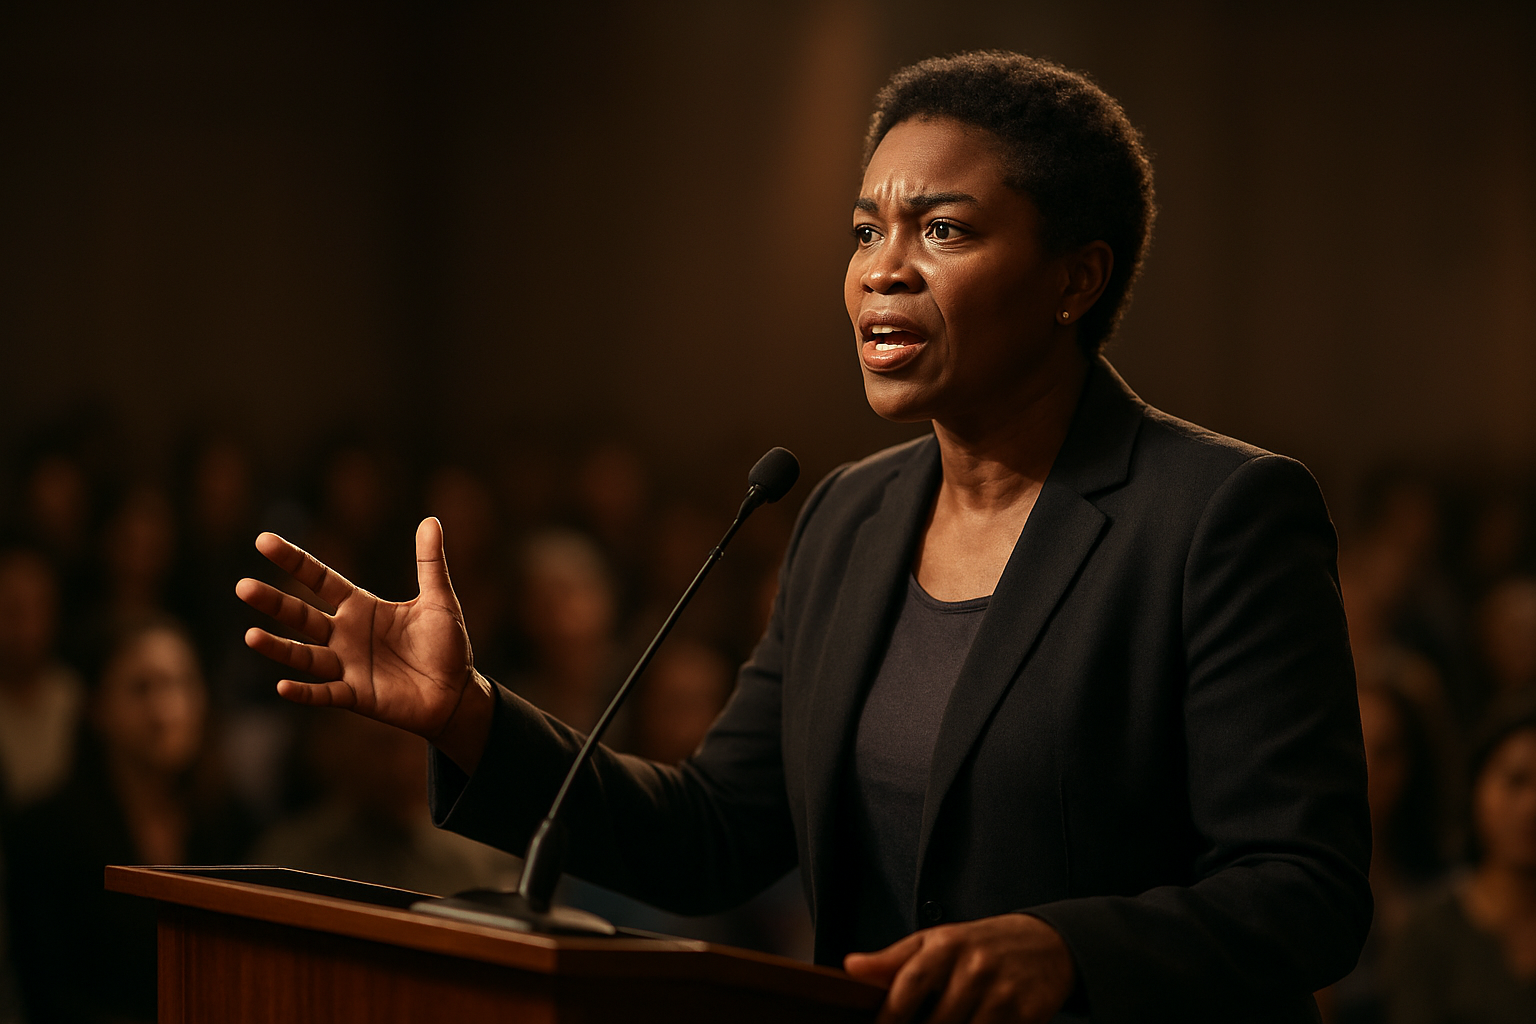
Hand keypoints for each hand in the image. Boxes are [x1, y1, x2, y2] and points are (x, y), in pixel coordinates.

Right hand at [235, 517, 493, 771]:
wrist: (457, 692)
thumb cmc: (446, 645)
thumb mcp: (439, 600)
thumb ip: (430, 563)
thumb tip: (431, 520)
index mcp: (361, 607)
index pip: (320, 580)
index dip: (294, 561)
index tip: (263, 541)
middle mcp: (346, 635)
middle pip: (302, 615)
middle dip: (274, 602)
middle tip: (242, 587)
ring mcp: (348, 667)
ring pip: (305, 655)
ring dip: (279, 648)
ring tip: (250, 636)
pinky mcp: (356, 696)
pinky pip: (325, 693)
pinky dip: (305, 692)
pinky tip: (282, 686)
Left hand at [844, 914, 1075, 1023]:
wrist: (1046, 943)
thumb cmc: (979, 945)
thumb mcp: (935, 942)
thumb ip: (893, 960)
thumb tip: (851, 967)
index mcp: (946, 945)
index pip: (908, 986)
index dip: (888, 1019)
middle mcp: (974, 967)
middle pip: (934, 1023)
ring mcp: (1002, 992)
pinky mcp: (1026, 1014)